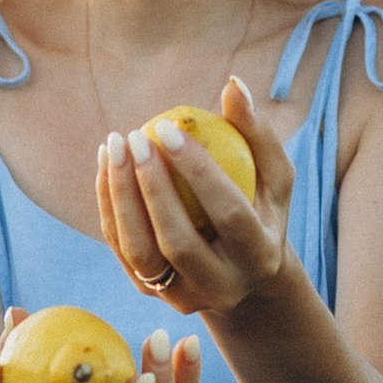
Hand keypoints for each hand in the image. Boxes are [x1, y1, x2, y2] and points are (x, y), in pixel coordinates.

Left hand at [98, 78, 292, 320]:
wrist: (246, 280)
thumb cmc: (262, 211)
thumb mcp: (275, 177)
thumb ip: (258, 134)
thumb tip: (234, 85)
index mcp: (259, 256)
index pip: (227, 213)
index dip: (196, 171)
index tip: (168, 127)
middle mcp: (221, 286)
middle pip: (177, 241)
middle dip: (151, 187)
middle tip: (135, 136)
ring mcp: (182, 296)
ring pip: (140, 252)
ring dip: (120, 197)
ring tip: (114, 146)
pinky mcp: (150, 292)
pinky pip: (121, 248)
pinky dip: (110, 206)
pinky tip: (107, 164)